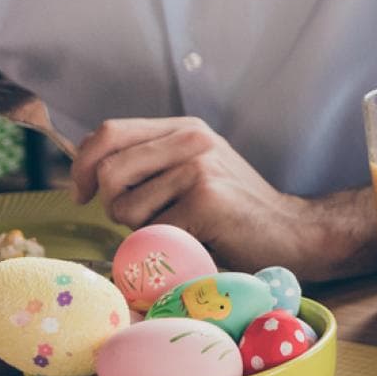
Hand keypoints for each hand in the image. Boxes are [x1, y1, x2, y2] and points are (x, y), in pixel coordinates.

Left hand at [71, 117, 311, 270]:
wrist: (294, 233)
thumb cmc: (237, 212)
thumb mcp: (195, 170)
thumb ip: (151, 161)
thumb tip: (86, 167)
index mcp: (184, 128)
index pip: (108, 132)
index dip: (82, 165)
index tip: (82, 193)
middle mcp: (191, 140)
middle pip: (109, 170)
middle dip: (111, 205)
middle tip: (138, 222)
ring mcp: (199, 168)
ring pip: (125, 206)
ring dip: (140, 230)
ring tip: (178, 230)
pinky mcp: (205, 200)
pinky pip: (151, 232)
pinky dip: (166, 247)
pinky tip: (196, 241)